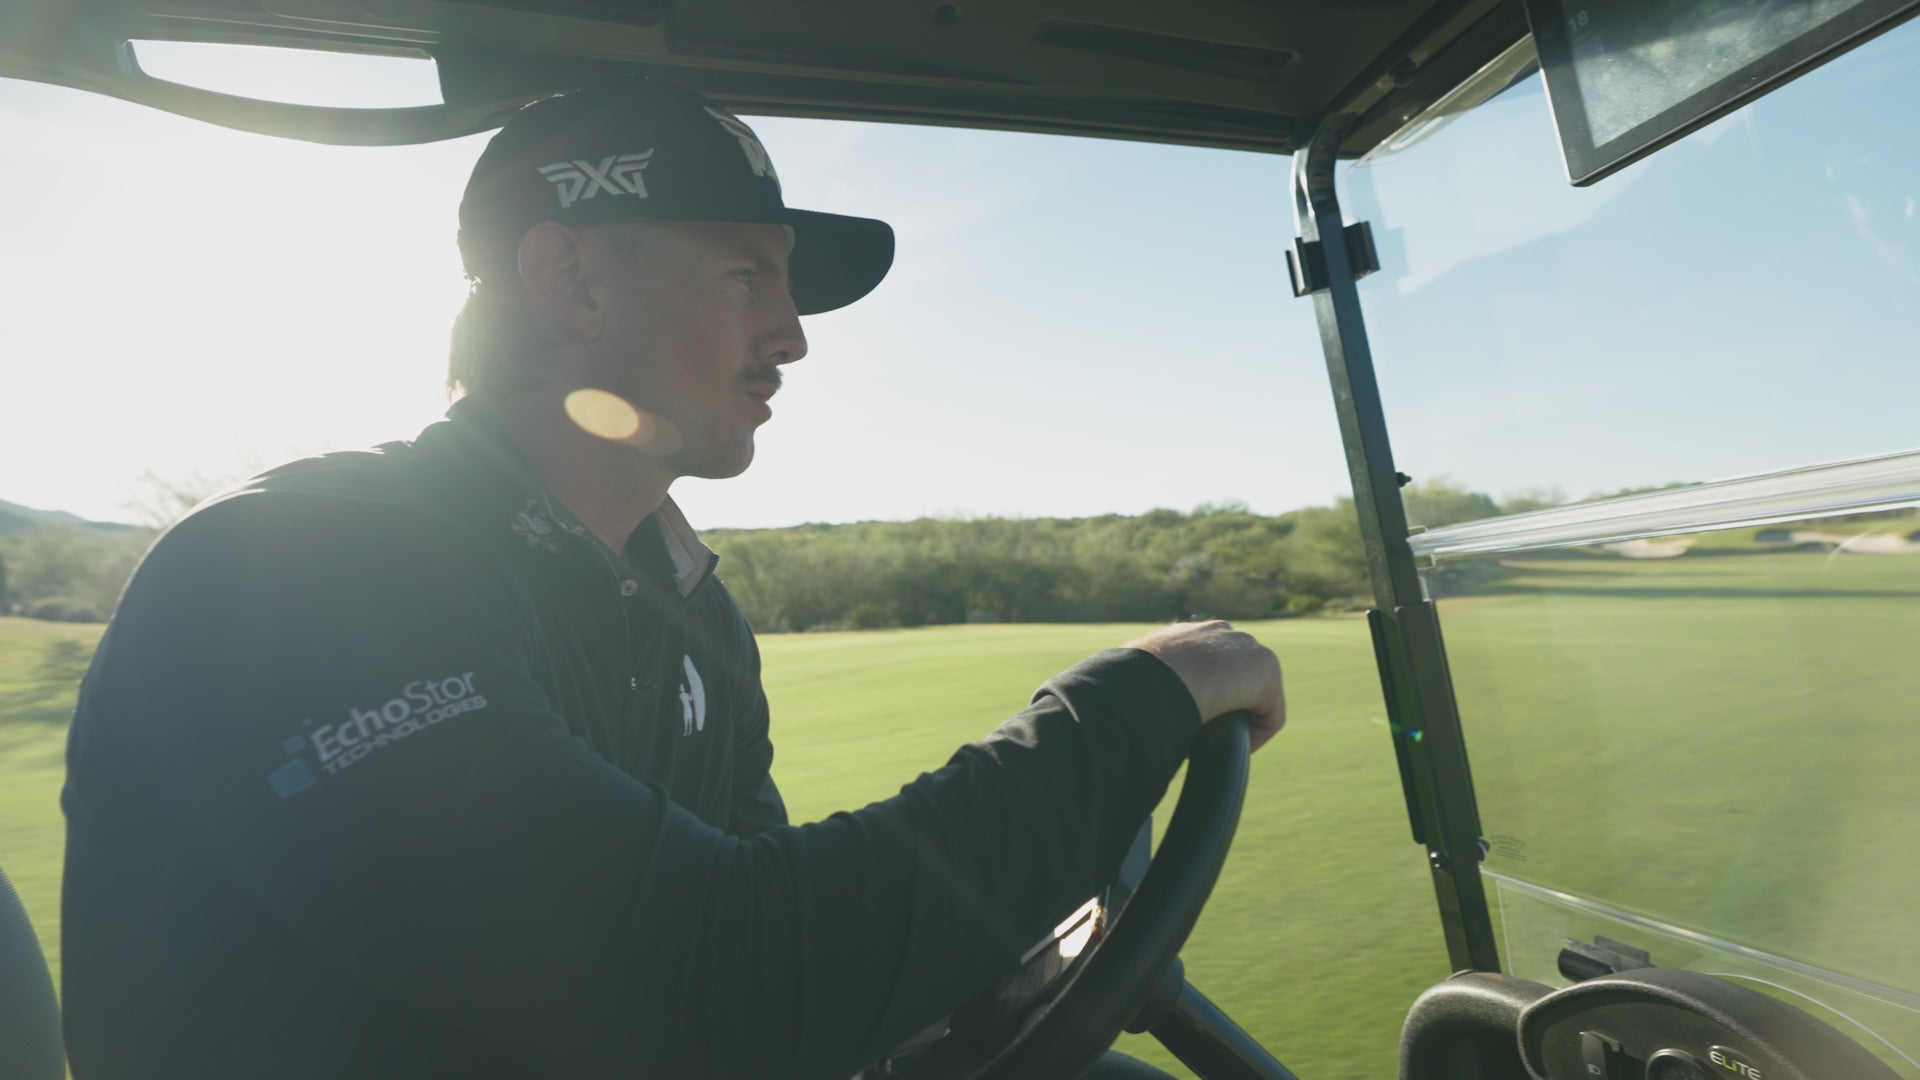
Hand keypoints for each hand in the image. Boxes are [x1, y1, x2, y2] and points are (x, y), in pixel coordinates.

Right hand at [1125, 620, 1284, 751]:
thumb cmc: (1134, 677)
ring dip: (1236, 723)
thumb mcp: (1126, 677)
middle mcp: (1223, 634)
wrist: (1163, 675)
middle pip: (1233, 679)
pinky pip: (1268, 716)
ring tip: (1216, 747)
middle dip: (1222, 708)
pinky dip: (1254, 737)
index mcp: (1190, 633)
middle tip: (1202, 735)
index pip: (1203, 664)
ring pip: (1252, 697)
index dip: (1196, 696)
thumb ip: (1136, 682)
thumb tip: (1117, 704)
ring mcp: (1248, 649)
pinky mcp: (1267, 673)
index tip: (1183, 720)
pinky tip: (1234, 751)